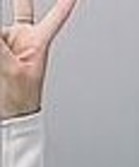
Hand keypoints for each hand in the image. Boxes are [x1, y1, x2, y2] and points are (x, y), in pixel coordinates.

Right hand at [1, 0, 78, 118]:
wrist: (9, 116)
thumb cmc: (20, 101)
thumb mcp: (12, 70)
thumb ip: (0, 45)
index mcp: (38, 44)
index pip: (55, 20)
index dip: (65, 5)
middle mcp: (22, 37)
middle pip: (20, 7)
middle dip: (19, 1)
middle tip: (15, 43)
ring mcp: (5, 40)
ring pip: (0, 30)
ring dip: (1, 44)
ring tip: (4, 66)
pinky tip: (1, 62)